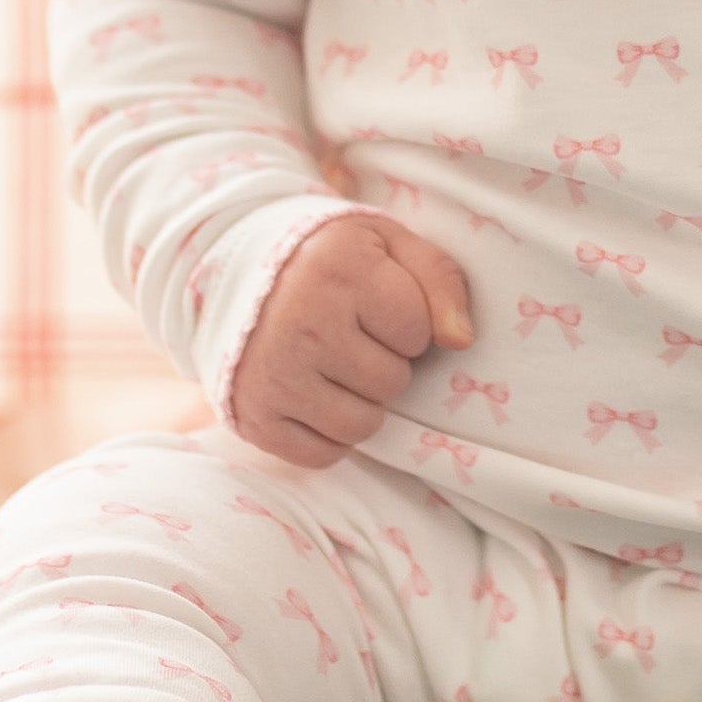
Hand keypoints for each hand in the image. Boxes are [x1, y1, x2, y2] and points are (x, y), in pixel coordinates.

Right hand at [229, 213, 472, 469]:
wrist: (241, 274)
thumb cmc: (335, 261)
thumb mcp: (391, 246)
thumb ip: (440, 280)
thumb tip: (461, 341)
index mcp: (340, 269)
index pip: (418, 331)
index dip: (409, 324)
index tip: (380, 307)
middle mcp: (301, 322)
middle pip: (392, 381)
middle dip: (386, 363)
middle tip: (356, 338)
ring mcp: (274, 373)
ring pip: (362, 425)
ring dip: (363, 402)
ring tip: (339, 367)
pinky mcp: (255, 416)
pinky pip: (323, 455)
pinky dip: (330, 434)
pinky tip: (317, 395)